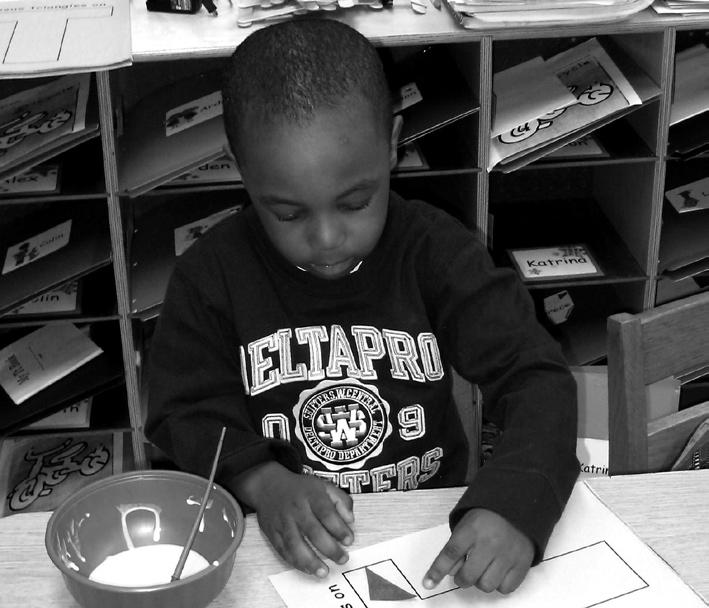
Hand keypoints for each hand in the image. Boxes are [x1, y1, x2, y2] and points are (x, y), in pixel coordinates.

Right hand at [230, 462, 354, 577]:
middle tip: (342, 559)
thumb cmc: (300, 488)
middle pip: (313, 531)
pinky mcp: (273, 533)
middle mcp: (296, 509)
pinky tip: (308, 569)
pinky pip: (283, 550)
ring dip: (310, 561)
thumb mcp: (323, 485)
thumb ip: (341, 500)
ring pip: (296, 544)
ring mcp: (283, 522)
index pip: (326, 513)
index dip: (339, 528)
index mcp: (311, 496)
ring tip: (324, 572)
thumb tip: (350, 520)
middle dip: (329, 548)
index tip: (349, 540)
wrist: (267, 486)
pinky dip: (295, 562)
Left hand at [422, 508, 532, 594]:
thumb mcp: (466, 524)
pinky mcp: (522, 564)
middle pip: (468, 576)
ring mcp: (507, 555)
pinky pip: (505, 588)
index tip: (427, 583)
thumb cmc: (488, 516)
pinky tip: (498, 572)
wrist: (518, 507)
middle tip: (463, 573)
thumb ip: (455, 547)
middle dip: (461, 579)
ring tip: (483, 569)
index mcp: (472, 530)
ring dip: (481, 582)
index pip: (450, 554)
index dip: (437, 571)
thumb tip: (448, 571)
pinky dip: (499, 585)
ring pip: (486, 585)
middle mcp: (489, 543)